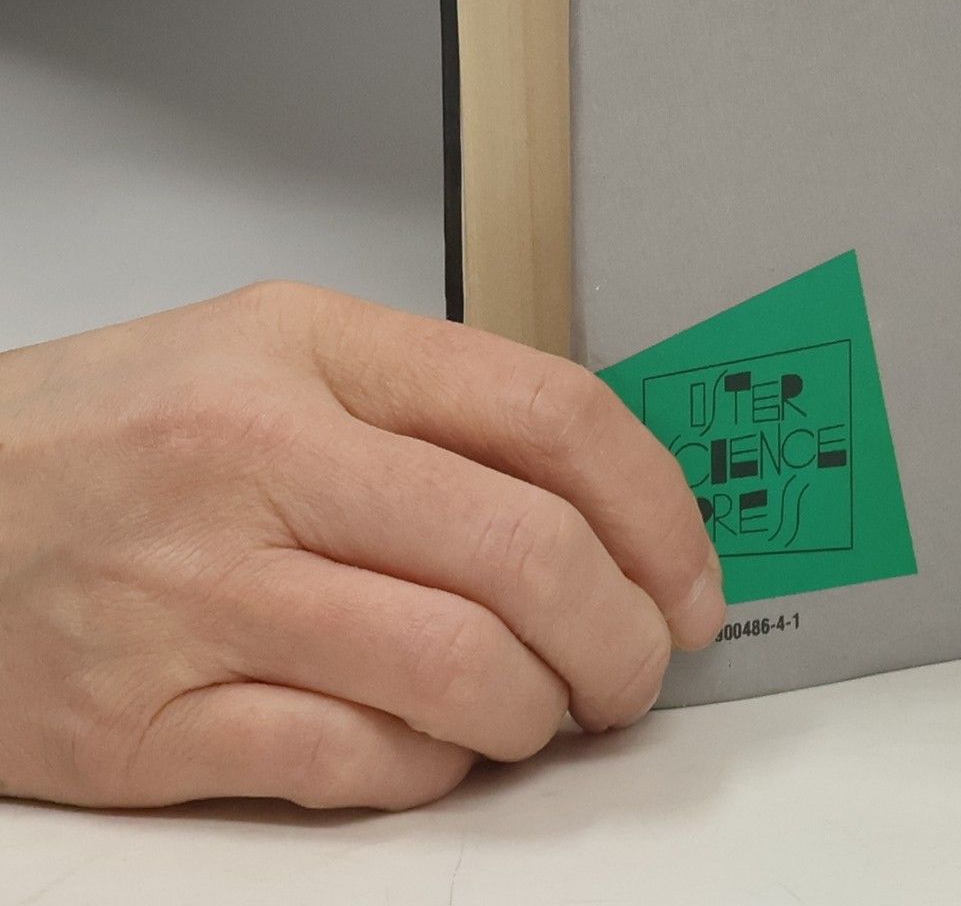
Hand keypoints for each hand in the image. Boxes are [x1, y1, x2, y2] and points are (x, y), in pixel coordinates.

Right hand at [0, 283, 722, 810]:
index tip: (689, 571)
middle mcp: (257, 456)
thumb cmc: (116, 430)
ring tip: (544, 706)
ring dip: (540, 709)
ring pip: (456, 670)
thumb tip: (604, 500)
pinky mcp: (140, 724)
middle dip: (623, 631)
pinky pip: (350, 763)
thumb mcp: (276, 352)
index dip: (658, 504)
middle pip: (524, 550)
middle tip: (640, 662)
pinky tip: (434, 744)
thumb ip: (431, 406)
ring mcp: (196, 593)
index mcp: (309, 347)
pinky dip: (430, 768)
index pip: (547, 412)